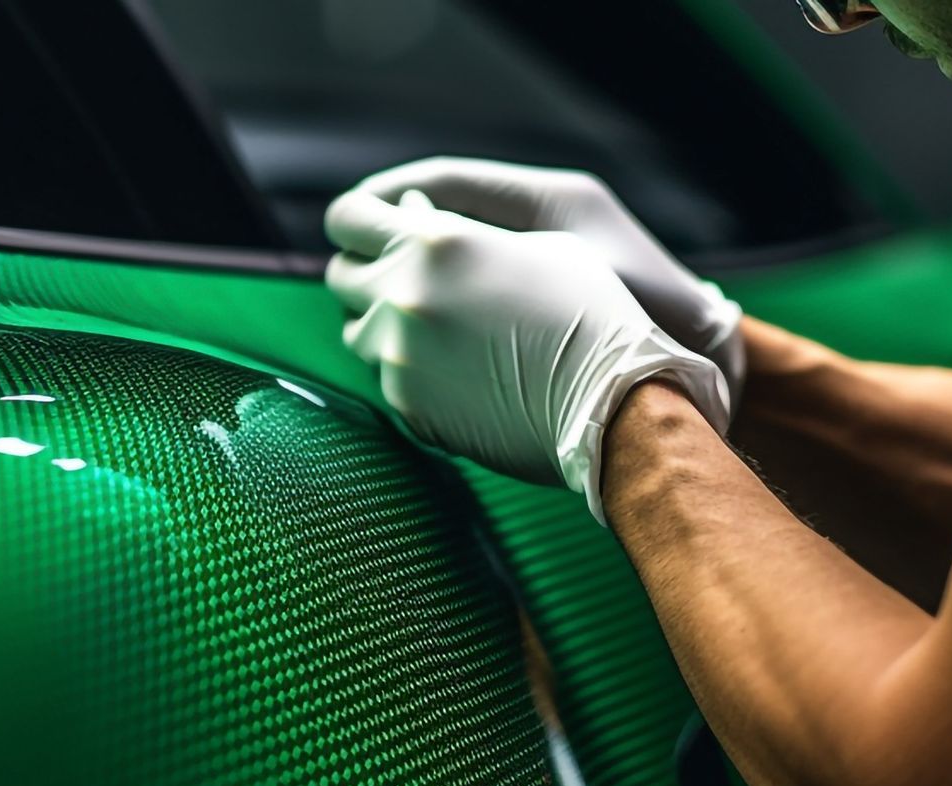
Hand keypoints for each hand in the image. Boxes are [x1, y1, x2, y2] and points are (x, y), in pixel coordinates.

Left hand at [326, 188, 730, 524]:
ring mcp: (399, 354)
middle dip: (364, 273)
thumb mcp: (537, 244)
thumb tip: (408, 215)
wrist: (611, 402)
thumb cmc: (591, 312)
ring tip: (431, 328)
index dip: (354, 221)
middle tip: (395, 279)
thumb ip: (458, 226)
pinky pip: (385, 377)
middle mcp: (404, 294)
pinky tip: (453, 369)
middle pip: (340, 277)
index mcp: (434, 241)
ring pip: (356, 332)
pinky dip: (408, 369)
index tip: (365, 230)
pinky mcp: (407, 404)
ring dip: (381, 324)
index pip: (349, 216)